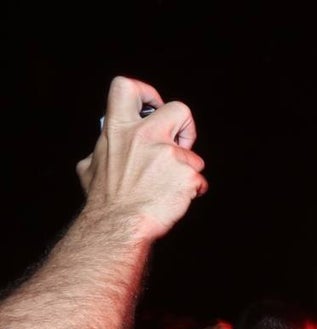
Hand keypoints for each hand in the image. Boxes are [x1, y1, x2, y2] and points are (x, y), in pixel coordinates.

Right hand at [76, 76, 206, 240]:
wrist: (119, 226)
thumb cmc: (105, 202)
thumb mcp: (91, 167)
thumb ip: (103, 150)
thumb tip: (104, 147)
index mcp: (118, 129)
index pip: (127, 87)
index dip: (147, 93)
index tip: (154, 107)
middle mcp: (145, 136)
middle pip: (180, 109)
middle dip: (185, 126)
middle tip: (181, 145)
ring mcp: (169, 155)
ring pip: (194, 155)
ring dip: (187, 170)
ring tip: (169, 187)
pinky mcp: (188, 175)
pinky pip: (199, 180)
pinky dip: (192, 190)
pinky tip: (176, 199)